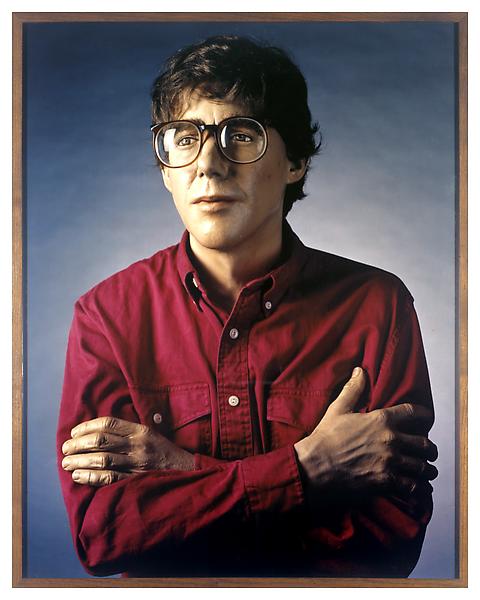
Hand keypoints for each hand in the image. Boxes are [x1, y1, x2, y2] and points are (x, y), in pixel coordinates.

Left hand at [61, 416, 194, 486]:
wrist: (186, 471)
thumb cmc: (163, 452)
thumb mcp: (150, 433)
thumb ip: (128, 431)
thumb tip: (97, 430)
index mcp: (140, 430)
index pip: (108, 424)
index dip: (87, 427)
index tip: (74, 432)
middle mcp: (138, 445)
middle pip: (101, 441)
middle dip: (78, 444)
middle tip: (65, 448)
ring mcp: (137, 464)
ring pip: (102, 459)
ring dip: (80, 460)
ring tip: (66, 462)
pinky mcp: (135, 480)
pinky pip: (109, 478)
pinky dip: (91, 477)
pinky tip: (78, 475)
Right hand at [294, 367, 437, 500]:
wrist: (314, 467)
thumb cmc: (325, 438)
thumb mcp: (338, 409)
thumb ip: (353, 389)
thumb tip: (360, 371)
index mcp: (381, 419)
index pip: (413, 412)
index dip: (424, 415)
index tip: (427, 418)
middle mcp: (391, 440)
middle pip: (424, 443)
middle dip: (429, 448)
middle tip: (429, 450)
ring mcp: (390, 462)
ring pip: (421, 466)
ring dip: (426, 468)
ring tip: (427, 470)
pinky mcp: (386, 482)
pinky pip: (412, 485)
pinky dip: (417, 486)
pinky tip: (417, 486)